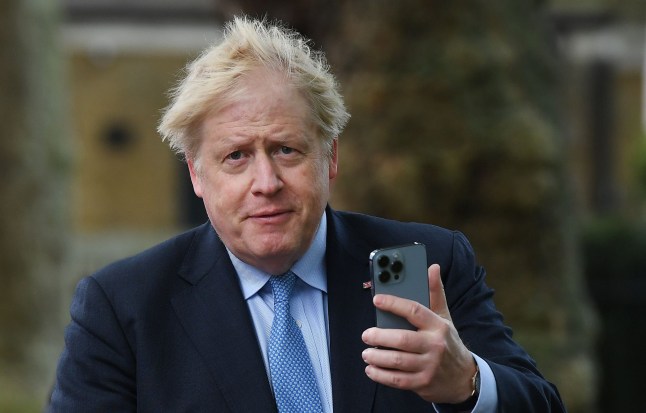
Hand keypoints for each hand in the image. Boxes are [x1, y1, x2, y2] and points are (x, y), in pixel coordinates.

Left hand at [361, 264, 476, 403]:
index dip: (393, 303)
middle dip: (379, 336)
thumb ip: (435, 293)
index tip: (377, 299)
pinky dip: (380, 375)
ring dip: (376, 357)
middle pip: (401, 339)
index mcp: (438, 325)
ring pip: (396, 360)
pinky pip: (397, 379)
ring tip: (366, 352)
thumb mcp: (444, 317)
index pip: (414, 310)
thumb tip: (432, 268)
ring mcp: (429, 366)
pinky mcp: (423, 383)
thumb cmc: (448, 342)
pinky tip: (371, 369)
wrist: (464, 377)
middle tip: (367, 334)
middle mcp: (435, 345)